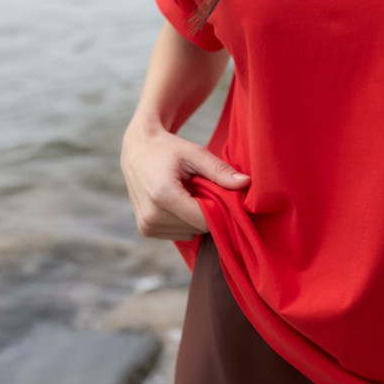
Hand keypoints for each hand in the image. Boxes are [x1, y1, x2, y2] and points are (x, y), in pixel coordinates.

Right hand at [120, 119, 249, 239]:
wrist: (137, 150)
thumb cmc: (168, 149)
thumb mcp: (195, 154)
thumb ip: (220, 170)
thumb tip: (246, 183)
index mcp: (162, 195)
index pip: (203, 220)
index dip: (217, 209)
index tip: (218, 192)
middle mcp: (151, 215)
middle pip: (197, 228)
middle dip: (205, 211)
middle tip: (199, 188)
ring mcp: (146, 226)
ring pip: (189, 233)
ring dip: (194, 216)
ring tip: (186, 193)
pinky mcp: (145, 230)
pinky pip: (179, 233)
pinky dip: (183, 220)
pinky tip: (177, 202)